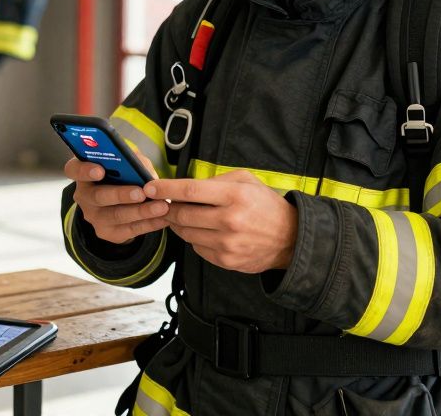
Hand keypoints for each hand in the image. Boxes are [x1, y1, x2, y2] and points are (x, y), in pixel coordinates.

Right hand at [64, 156, 168, 244]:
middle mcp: (84, 196)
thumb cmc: (123, 176)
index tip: (100, 170)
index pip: (74, 170)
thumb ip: (133, 161)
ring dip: (141, 211)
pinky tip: (163, 218)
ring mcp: (95, 217)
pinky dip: (149, 224)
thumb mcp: (126, 163)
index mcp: (84, 174)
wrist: (119, 204)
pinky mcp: (108, 233)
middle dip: (121, 194)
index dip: (85, 170)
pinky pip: (130, 229)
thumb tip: (147, 172)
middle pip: (99, 196)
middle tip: (140, 192)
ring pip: (117, 215)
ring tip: (161, 206)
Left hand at [144, 171, 296, 273]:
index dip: (166, 188)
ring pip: (186, 233)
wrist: (290, 239)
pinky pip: (196, 248)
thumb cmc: (265, 206)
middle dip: (167, 208)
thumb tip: (186, 186)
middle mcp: (229, 220)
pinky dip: (193, 238)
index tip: (150, 188)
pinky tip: (201, 230)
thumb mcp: (247, 181)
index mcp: (234, 196)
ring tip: (180, 215)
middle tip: (161, 203)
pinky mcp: (225, 260)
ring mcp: (227, 243)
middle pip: (183, 214)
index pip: (191, 190)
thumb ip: (217, 180)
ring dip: (178, 223)